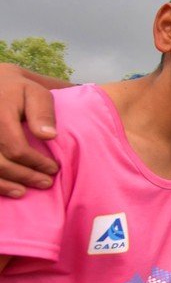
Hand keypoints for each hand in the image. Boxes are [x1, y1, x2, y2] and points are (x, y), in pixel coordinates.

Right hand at [0, 64, 59, 196]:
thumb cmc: (19, 90)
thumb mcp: (36, 93)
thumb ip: (43, 112)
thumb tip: (49, 135)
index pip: (15, 147)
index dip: (36, 162)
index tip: (54, 169)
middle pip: (0, 162)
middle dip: (24, 176)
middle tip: (45, 183)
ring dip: (5, 184)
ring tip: (24, 192)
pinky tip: (7, 188)